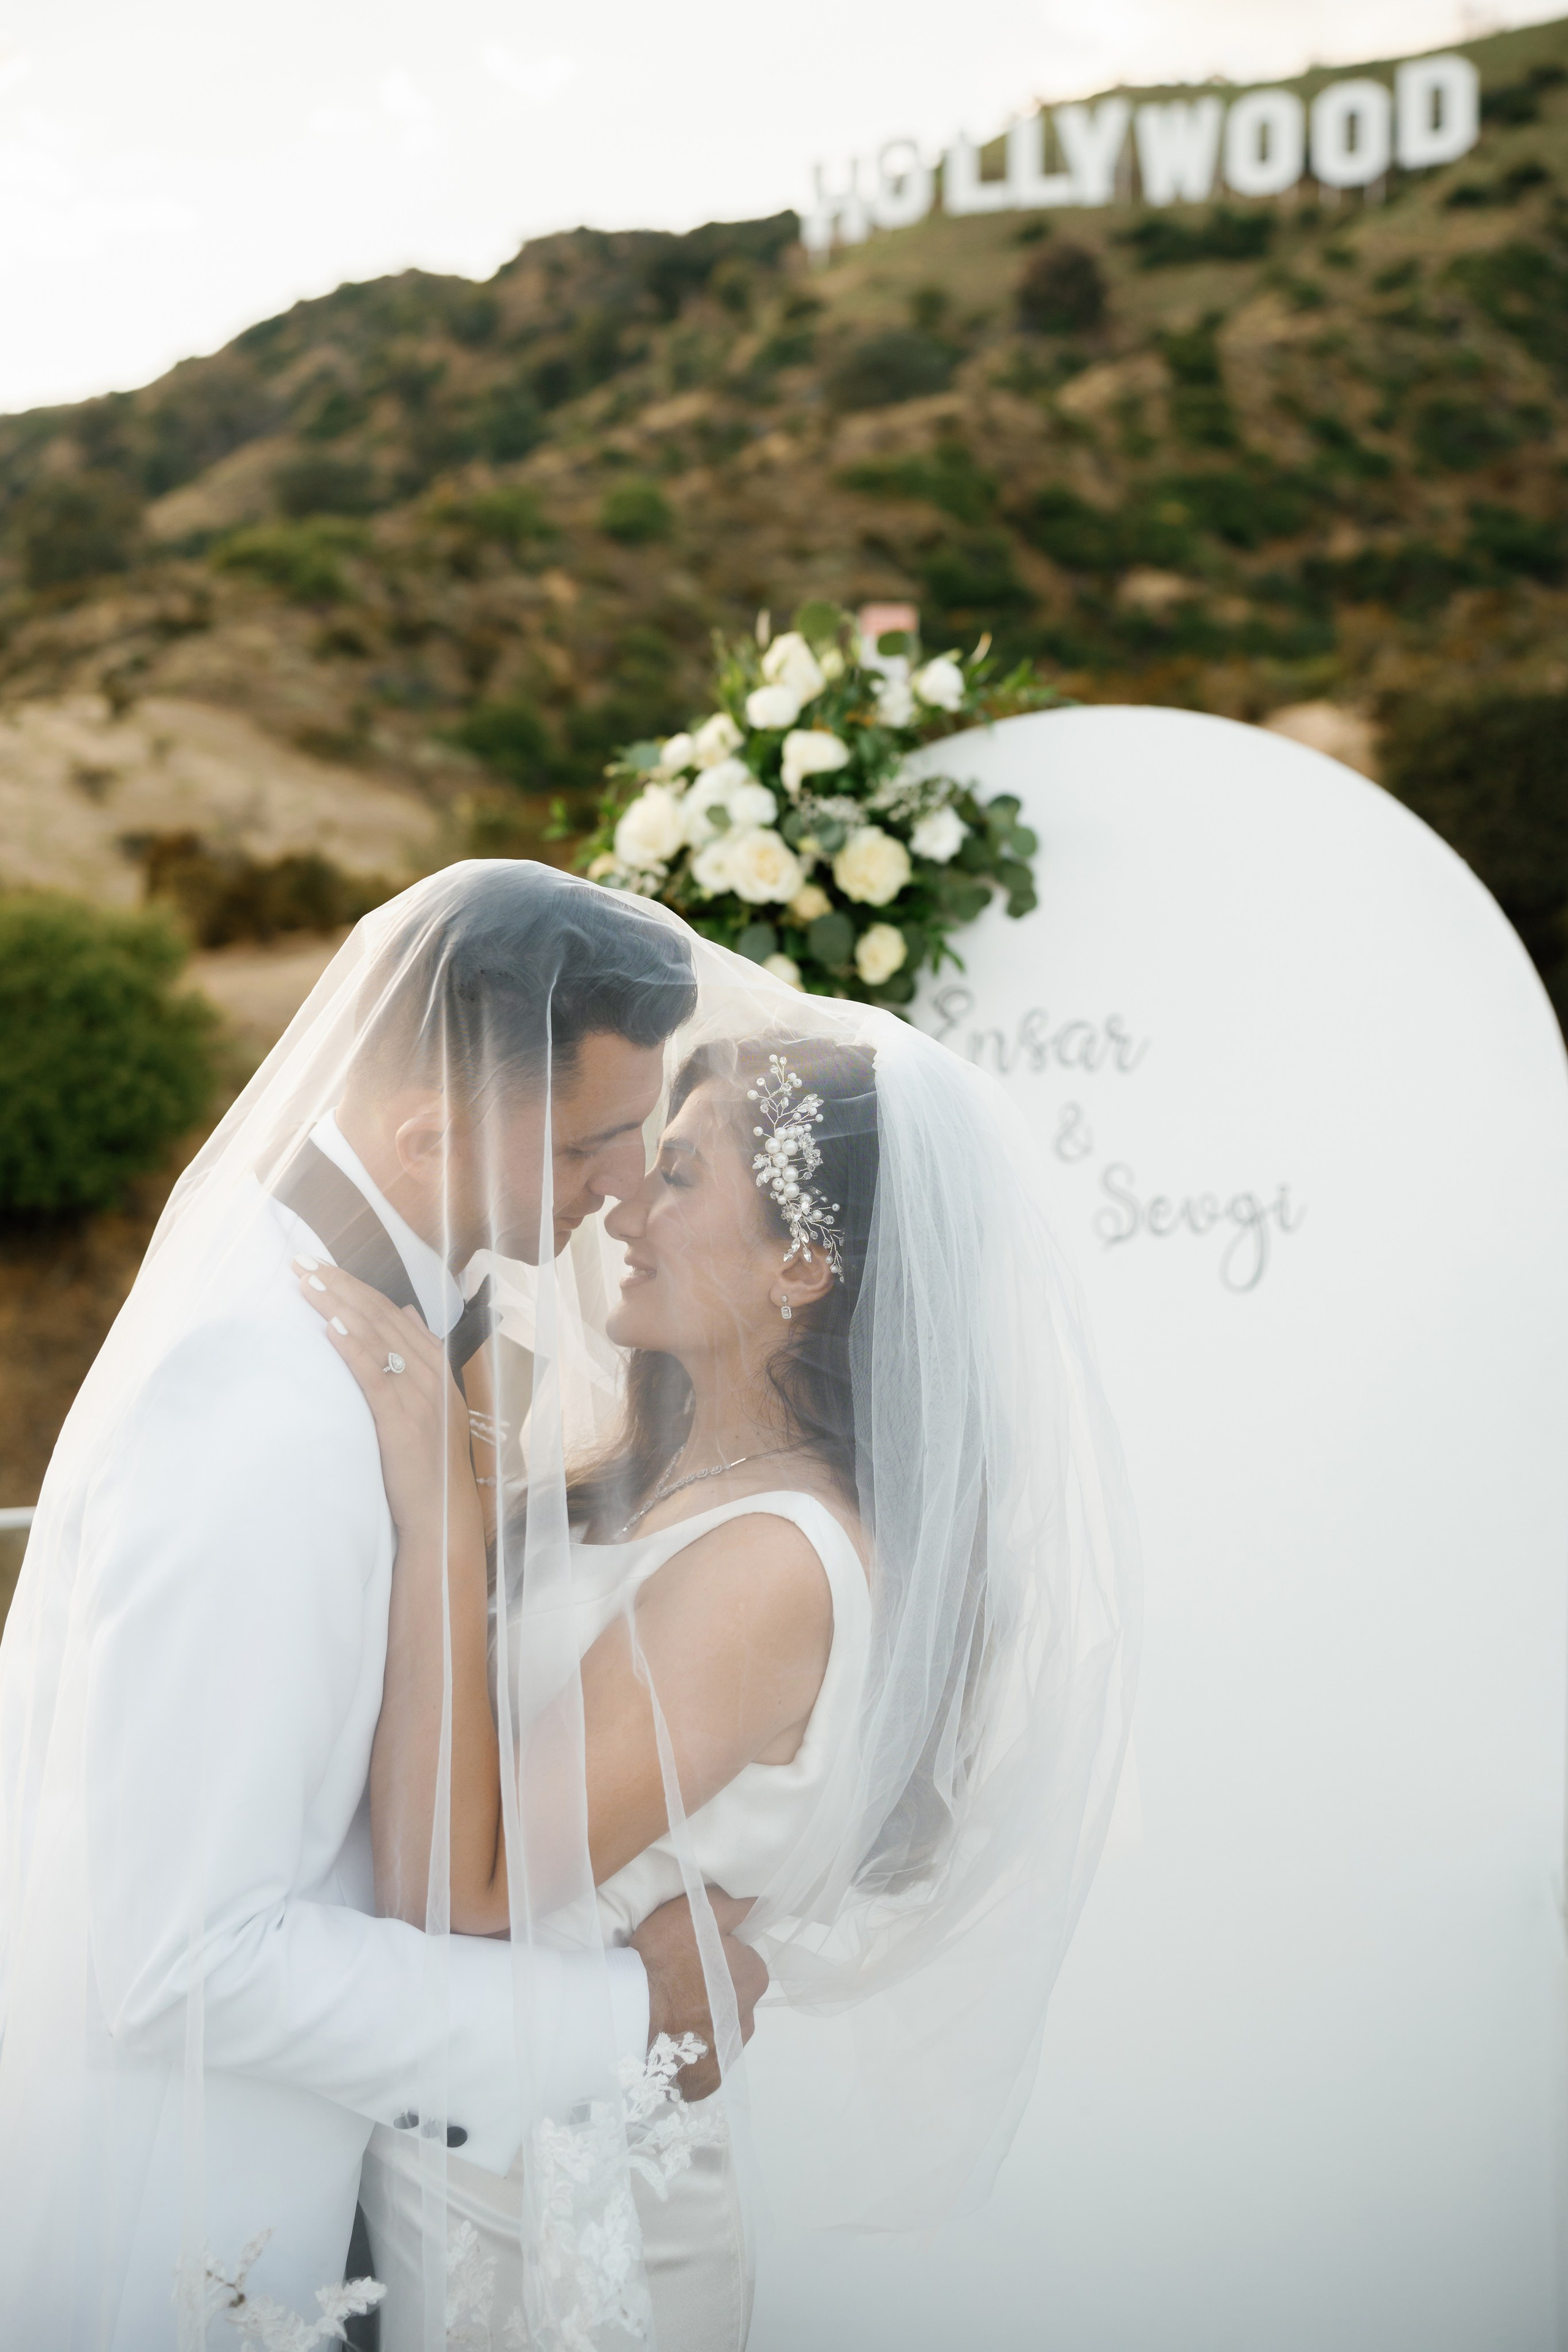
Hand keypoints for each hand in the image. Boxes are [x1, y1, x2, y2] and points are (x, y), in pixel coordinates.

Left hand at [294, 1257, 473, 1540]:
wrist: (442, 1509)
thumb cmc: (429, 1458)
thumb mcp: (432, 1399)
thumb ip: (420, 1353)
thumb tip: (405, 1311)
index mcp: (436, 1365)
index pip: (390, 1311)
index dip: (354, 1285)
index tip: (321, 1265)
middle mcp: (430, 1372)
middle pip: (379, 1316)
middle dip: (338, 1285)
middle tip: (302, 1261)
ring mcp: (419, 1394)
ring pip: (375, 1337)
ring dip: (337, 1305)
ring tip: (306, 1282)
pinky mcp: (401, 1419)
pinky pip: (373, 1375)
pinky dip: (351, 1346)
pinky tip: (329, 1326)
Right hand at [631, 1889, 766, 2102]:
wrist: (628, 2016)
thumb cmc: (665, 1959)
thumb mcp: (698, 1912)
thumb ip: (734, 1905)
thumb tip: (761, 1901)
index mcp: (754, 1978)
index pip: (744, 1962)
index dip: (719, 1956)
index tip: (693, 1955)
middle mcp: (748, 2021)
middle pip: (733, 1998)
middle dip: (714, 1991)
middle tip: (678, 1983)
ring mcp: (726, 2056)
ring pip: (718, 2031)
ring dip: (701, 2023)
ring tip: (669, 2013)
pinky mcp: (704, 2083)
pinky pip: (701, 2064)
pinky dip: (689, 2055)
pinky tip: (669, 2042)